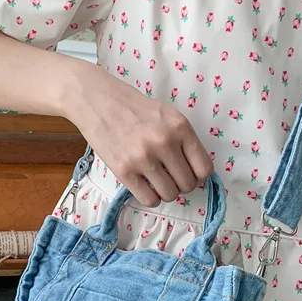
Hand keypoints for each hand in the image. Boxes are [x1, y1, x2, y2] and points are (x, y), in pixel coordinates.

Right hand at [61, 61, 213, 206]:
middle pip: (188, 184)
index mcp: (180, 127)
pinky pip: (149, 199)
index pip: (204, 168)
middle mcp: (164, 142)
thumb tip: (196, 171)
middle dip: (181, 184)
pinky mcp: (124, 171)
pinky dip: (150, 197)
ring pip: (170, 195)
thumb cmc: (134, 108)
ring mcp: (143, 158)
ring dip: (166, 192)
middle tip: (170, 176)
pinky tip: (144, 186)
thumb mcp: (167, 115)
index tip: (188, 172)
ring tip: (157, 181)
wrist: (97, 101)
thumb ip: (184, 140)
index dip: (197, 175)